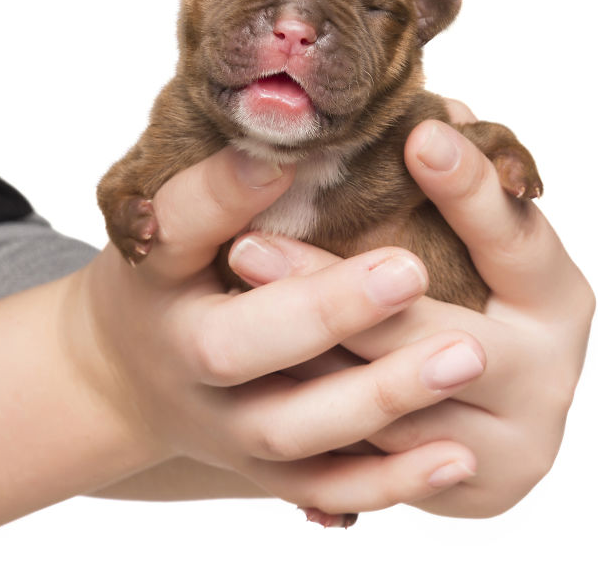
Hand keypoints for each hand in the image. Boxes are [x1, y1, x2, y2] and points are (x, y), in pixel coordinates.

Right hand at [66, 146, 486, 515]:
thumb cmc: (169, 277)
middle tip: (409, 271)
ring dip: (378, 397)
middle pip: (239, 347)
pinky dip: (388, 480)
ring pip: (294, 428)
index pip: (177, 229)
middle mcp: (184, 360)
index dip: (221, 195)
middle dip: (324, 310)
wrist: (132, 374)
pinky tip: (455, 457)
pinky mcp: (263, 469)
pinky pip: (324, 485)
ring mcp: (224, 426)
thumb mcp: (175, 220)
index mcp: (155, 275)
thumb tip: (306, 114)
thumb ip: (226, 177)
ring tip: (465, 358)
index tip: (282, 158)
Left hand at [226, 112, 594, 517]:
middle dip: (331, 292)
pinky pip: (374, 462)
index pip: (512, 238)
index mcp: (559, 296)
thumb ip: (464, 189)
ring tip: (235, 299)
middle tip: (247, 247)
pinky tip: (253, 376)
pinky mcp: (471, 489)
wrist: (488, 413)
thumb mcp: (482, 244)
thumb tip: (442, 109)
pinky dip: (314, 418)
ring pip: (388, 404)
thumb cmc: (478, 298)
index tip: (419, 134)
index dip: (470, 189)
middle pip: (430, 335)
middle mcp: (547, 372)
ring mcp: (513, 441)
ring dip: (304, 355)